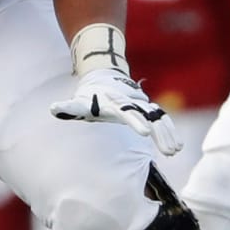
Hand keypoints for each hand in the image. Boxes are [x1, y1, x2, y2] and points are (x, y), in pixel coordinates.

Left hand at [51, 68, 181, 155]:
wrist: (103, 78)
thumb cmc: (89, 96)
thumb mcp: (78, 102)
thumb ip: (68, 107)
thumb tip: (52, 109)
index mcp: (115, 103)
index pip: (127, 112)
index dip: (136, 121)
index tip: (144, 132)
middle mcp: (131, 103)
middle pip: (148, 117)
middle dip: (159, 133)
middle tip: (168, 150)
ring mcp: (141, 105)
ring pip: (158, 118)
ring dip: (167, 133)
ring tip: (175, 150)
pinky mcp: (146, 109)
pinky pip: (161, 119)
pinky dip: (169, 130)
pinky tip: (177, 146)